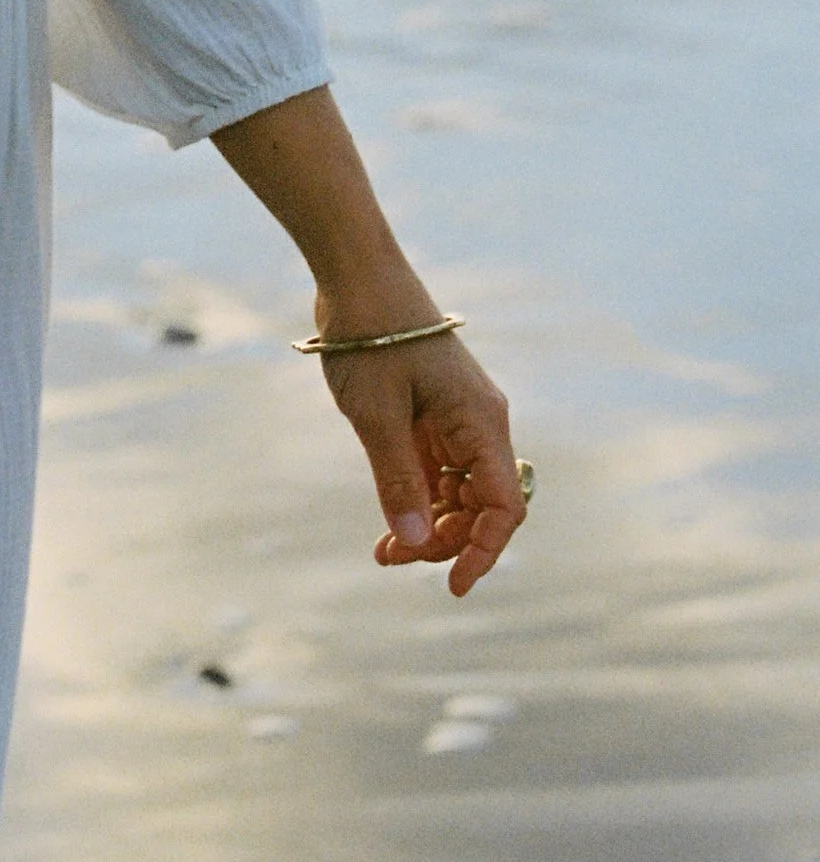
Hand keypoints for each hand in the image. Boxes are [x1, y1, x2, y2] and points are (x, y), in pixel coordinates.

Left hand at [318, 326, 526, 597]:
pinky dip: (418, 497)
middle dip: (446, 541)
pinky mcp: (433, 411)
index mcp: (483, 423)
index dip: (484, 552)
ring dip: (430, 524)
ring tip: (385, 551)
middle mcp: (480, 423)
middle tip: (394, 559)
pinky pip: (437, 469)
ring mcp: (457, 417)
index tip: (453, 587)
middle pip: (482, 505)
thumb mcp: (377, 418)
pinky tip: (389, 522)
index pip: (504, 507)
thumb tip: (416, 546)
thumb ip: (399, 482)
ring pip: (459, 491)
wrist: (356, 275)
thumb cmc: (371, 339)